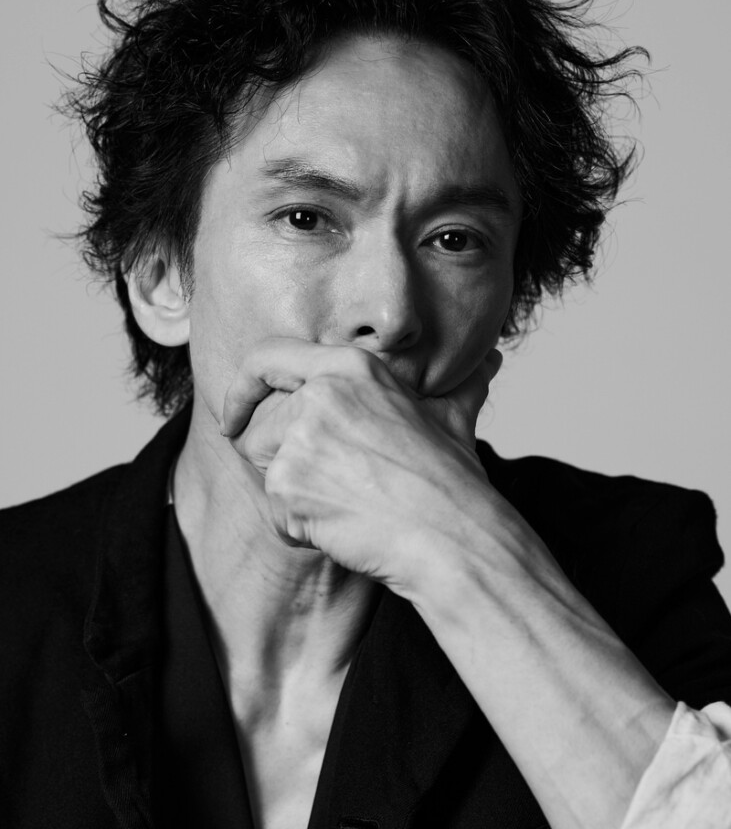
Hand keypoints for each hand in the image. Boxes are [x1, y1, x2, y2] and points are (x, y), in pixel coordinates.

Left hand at [220, 338, 501, 591]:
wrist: (452, 536)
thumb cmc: (452, 482)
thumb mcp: (453, 417)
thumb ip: (458, 384)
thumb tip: (488, 361)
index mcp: (351, 366)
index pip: (266, 357)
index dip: (241, 387)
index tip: (233, 416)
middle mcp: (320, 392)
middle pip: (256, 425)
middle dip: (276, 462)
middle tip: (328, 485)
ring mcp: (301, 435)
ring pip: (262, 471)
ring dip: (293, 499)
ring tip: (346, 504)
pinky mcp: (288, 481)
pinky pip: (274, 512)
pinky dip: (301, 531)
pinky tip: (345, 527)